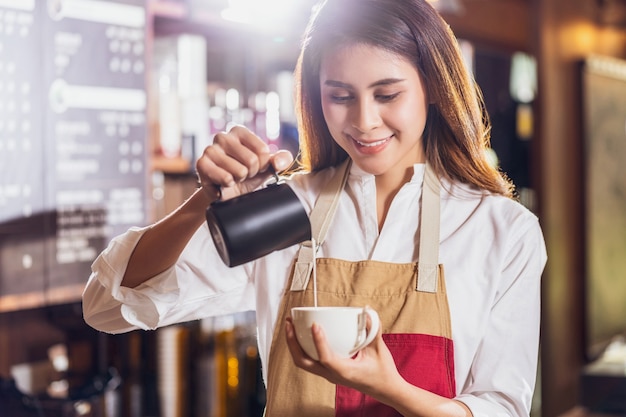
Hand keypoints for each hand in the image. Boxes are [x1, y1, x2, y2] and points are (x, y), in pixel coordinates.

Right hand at [196, 125, 293, 199]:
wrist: (227, 195)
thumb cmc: (248, 176)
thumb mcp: (268, 167)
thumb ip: (281, 160)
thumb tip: (278, 162)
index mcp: (239, 132)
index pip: (263, 151)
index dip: (262, 165)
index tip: (255, 167)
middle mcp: (223, 136)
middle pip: (252, 161)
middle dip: (250, 173)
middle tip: (242, 174)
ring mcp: (210, 149)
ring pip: (240, 171)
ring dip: (239, 180)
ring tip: (232, 178)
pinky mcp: (201, 164)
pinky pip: (225, 178)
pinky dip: (228, 185)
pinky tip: (224, 184)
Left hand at [284, 316, 401, 398]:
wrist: (384, 389)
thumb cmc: (382, 372)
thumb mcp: (379, 350)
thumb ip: (373, 330)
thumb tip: (367, 312)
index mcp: (345, 371)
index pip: (326, 358)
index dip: (318, 341)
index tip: (314, 325)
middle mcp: (333, 375)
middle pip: (303, 362)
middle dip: (292, 342)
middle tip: (290, 323)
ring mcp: (328, 374)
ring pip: (303, 362)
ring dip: (293, 344)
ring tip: (291, 326)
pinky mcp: (328, 372)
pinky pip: (308, 361)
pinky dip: (301, 348)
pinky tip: (301, 335)